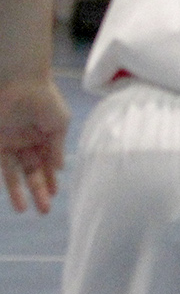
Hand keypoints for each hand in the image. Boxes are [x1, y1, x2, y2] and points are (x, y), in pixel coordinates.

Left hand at [0, 74, 67, 214]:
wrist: (20, 82)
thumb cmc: (44, 100)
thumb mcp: (59, 125)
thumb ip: (57, 147)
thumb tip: (60, 168)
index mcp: (44, 138)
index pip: (46, 165)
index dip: (49, 181)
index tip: (53, 196)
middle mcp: (26, 143)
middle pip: (31, 172)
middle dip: (37, 191)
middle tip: (43, 211)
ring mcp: (9, 142)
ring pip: (13, 173)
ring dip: (18, 191)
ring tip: (23, 210)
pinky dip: (6, 179)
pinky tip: (12, 191)